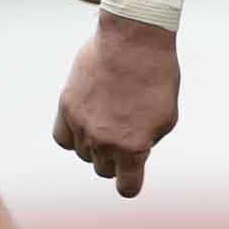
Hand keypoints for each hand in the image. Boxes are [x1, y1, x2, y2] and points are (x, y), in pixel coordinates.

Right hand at [54, 16, 179, 197]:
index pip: (126, 188)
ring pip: (83, 154)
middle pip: (103, 169)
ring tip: (109, 120)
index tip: (132, 172)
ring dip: (95, 146)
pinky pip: (63, 139)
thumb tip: (127, 156)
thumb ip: (145, 144)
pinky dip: (73, 137)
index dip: (130, 182)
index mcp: (133, 149)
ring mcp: (82, 126)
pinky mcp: (66, 107)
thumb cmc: (157, 78)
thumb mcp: (165, 119)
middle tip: (126, 133)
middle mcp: (104, 142)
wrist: (133, 40)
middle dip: (115, 159)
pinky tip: (85, 123)